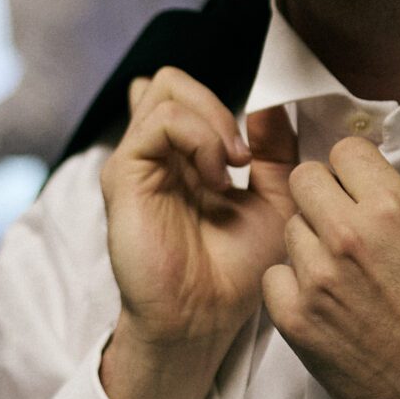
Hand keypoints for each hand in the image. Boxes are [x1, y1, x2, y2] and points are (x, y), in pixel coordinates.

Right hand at [97, 68, 297, 398]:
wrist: (205, 316)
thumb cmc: (235, 269)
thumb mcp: (275, 200)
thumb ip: (275, 152)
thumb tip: (269, 106)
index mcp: (183, 157)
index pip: (189, 95)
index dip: (228, 108)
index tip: (258, 149)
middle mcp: (156, 154)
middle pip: (173, 82)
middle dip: (219, 106)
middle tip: (247, 156)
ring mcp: (137, 161)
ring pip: (166, 89)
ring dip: (214, 121)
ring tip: (234, 167)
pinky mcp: (125, 175)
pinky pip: (161, 122)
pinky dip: (200, 138)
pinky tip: (218, 178)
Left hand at [264, 136, 399, 398]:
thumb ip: (397, 210)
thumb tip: (365, 190)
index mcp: (393, 211)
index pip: (344, 151)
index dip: (350, 170)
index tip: (355, 187)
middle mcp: (349, 237)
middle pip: (303, 180)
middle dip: (321, 197)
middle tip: (340, 225)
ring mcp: (317, 279)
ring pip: (289, 229)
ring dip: (309, 246)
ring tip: (343, 277)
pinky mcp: (296, 320)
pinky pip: (274, 278)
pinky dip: (293, 288)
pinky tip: (324, 305)